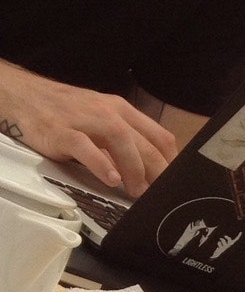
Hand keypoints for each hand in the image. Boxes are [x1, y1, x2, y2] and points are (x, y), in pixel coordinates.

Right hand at [0, 61, 175, 195]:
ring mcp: (84, 120)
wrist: (23, 97)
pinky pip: (85, 147)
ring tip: (136, 192)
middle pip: (144, 143)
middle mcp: (108, 112)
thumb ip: (124, 140)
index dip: (171, 163)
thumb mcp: (100, 120)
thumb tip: (149, 171)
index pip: (160, 136)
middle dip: (156, 172)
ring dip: (134, 169)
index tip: (173, 185)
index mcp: (122, 110)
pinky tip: (110, 179)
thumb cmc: (65, 113)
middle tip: (158, 195)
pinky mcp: (62, 131)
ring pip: (121, 141)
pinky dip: (101, 163)